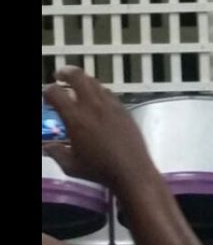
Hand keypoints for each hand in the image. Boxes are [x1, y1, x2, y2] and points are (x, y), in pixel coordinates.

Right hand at [42, 65, 153, 188]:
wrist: (133, 172)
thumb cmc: (100, 170)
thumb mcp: (71, 165)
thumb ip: (55, 153)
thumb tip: (47, 148)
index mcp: (75, 118)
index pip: (55, 92)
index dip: (47, 91)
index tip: (46, 96)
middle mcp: (93, 106)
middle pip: (77, 76)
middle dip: (65, 72)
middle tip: (59, 75)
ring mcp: (111, 106)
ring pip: (95, 82)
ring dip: (83, 81)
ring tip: (78, 87)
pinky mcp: (125, 111)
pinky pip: (109, 93)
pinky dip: (99, 91)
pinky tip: (98, 100)